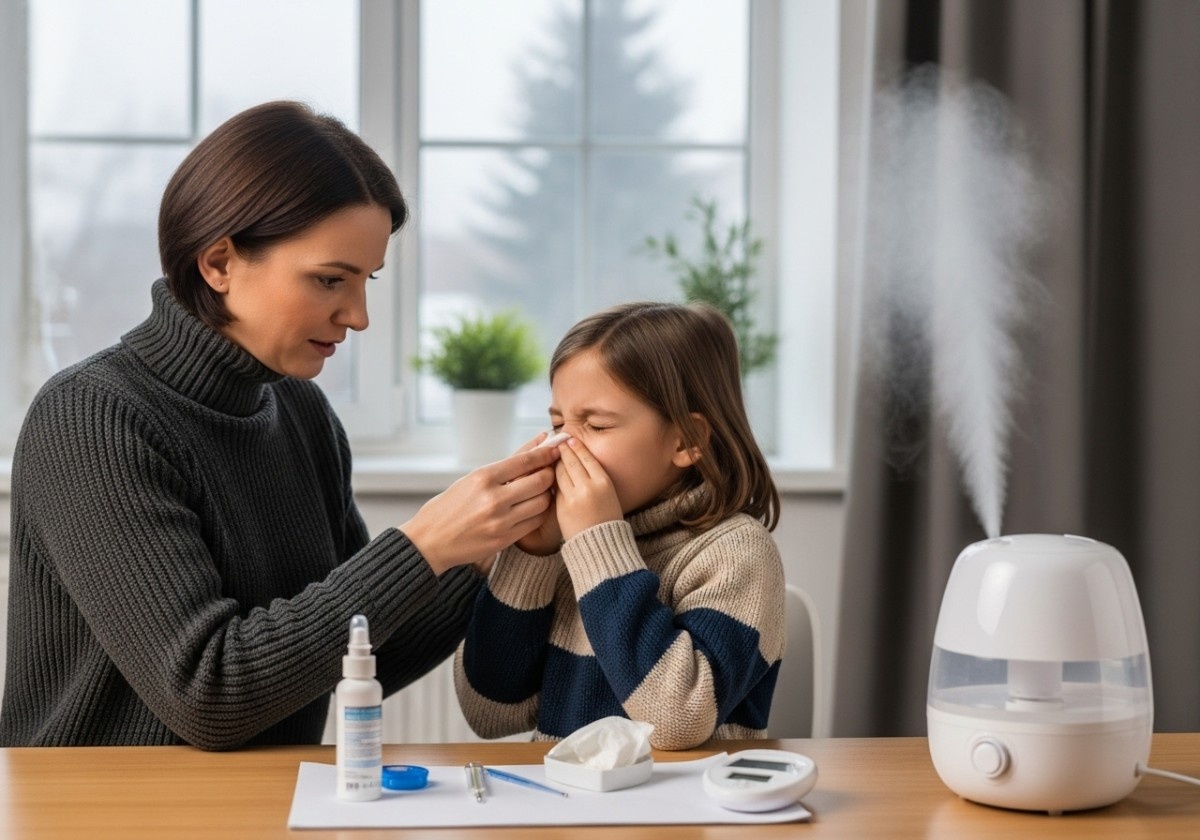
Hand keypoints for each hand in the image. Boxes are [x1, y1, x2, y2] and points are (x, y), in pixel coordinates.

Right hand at [400, 435, 559, 574]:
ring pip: (542, 502)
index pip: (526, 461)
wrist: (430, 541)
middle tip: (550, 470)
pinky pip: (534, 522)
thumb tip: (540, 440)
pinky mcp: (504, 540)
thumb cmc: (450, 505)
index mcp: (483, 478)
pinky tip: (532, 508)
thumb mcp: (474, 478)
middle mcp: (493, 499)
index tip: (556, 449)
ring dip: (546, 494)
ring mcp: (500, 521)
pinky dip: (538, 512)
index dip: (546, 454)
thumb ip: (510, 461)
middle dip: (550, 473)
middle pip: (540, 481)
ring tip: (540, 490)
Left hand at [553, 438, 622, 540]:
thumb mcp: (609, 496)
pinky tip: (547, 473)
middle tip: (557, 442)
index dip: (577, 447)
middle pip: (572, 462)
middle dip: (563, 450)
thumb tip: (580, 463)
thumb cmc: (607, 521)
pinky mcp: (562, 507)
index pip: (587, 458)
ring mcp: (574, 497)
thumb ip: (596, 479)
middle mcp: (589, 487)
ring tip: (551, 455)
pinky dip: (551, 479)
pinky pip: (555, 487)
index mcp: (604, 482)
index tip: (570, 440)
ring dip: (555, 463)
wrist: (602, 547)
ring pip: (560, 472)